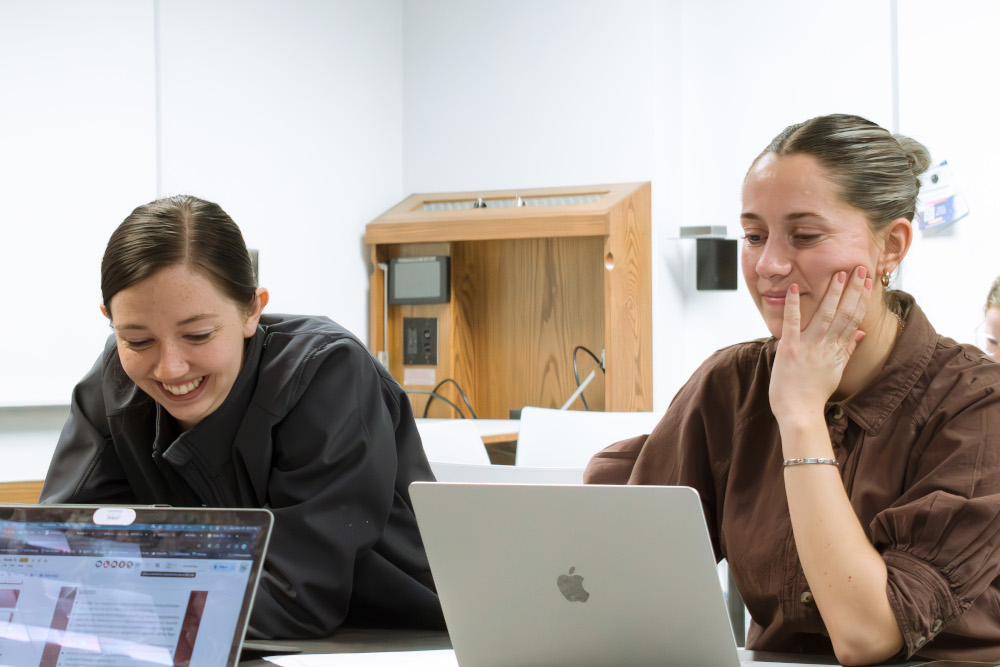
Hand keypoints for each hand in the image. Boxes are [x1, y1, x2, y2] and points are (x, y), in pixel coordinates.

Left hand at [769, 267, 872, 423]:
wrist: (799, 413)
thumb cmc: (814, 394)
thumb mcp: (836, 372)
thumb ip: (848, 350)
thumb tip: (861, 333)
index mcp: (838, 351)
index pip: (854, 319)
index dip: (861, 299)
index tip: (867, 281)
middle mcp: (827, 346)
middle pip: (844, 313)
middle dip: (853, 289)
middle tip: (859, 268)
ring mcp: (809, 346)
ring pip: (824, 315)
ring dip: (832, 293)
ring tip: (838, 274)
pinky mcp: (789, 349)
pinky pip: (792, 323)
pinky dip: (792, 305)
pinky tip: (793, 288)